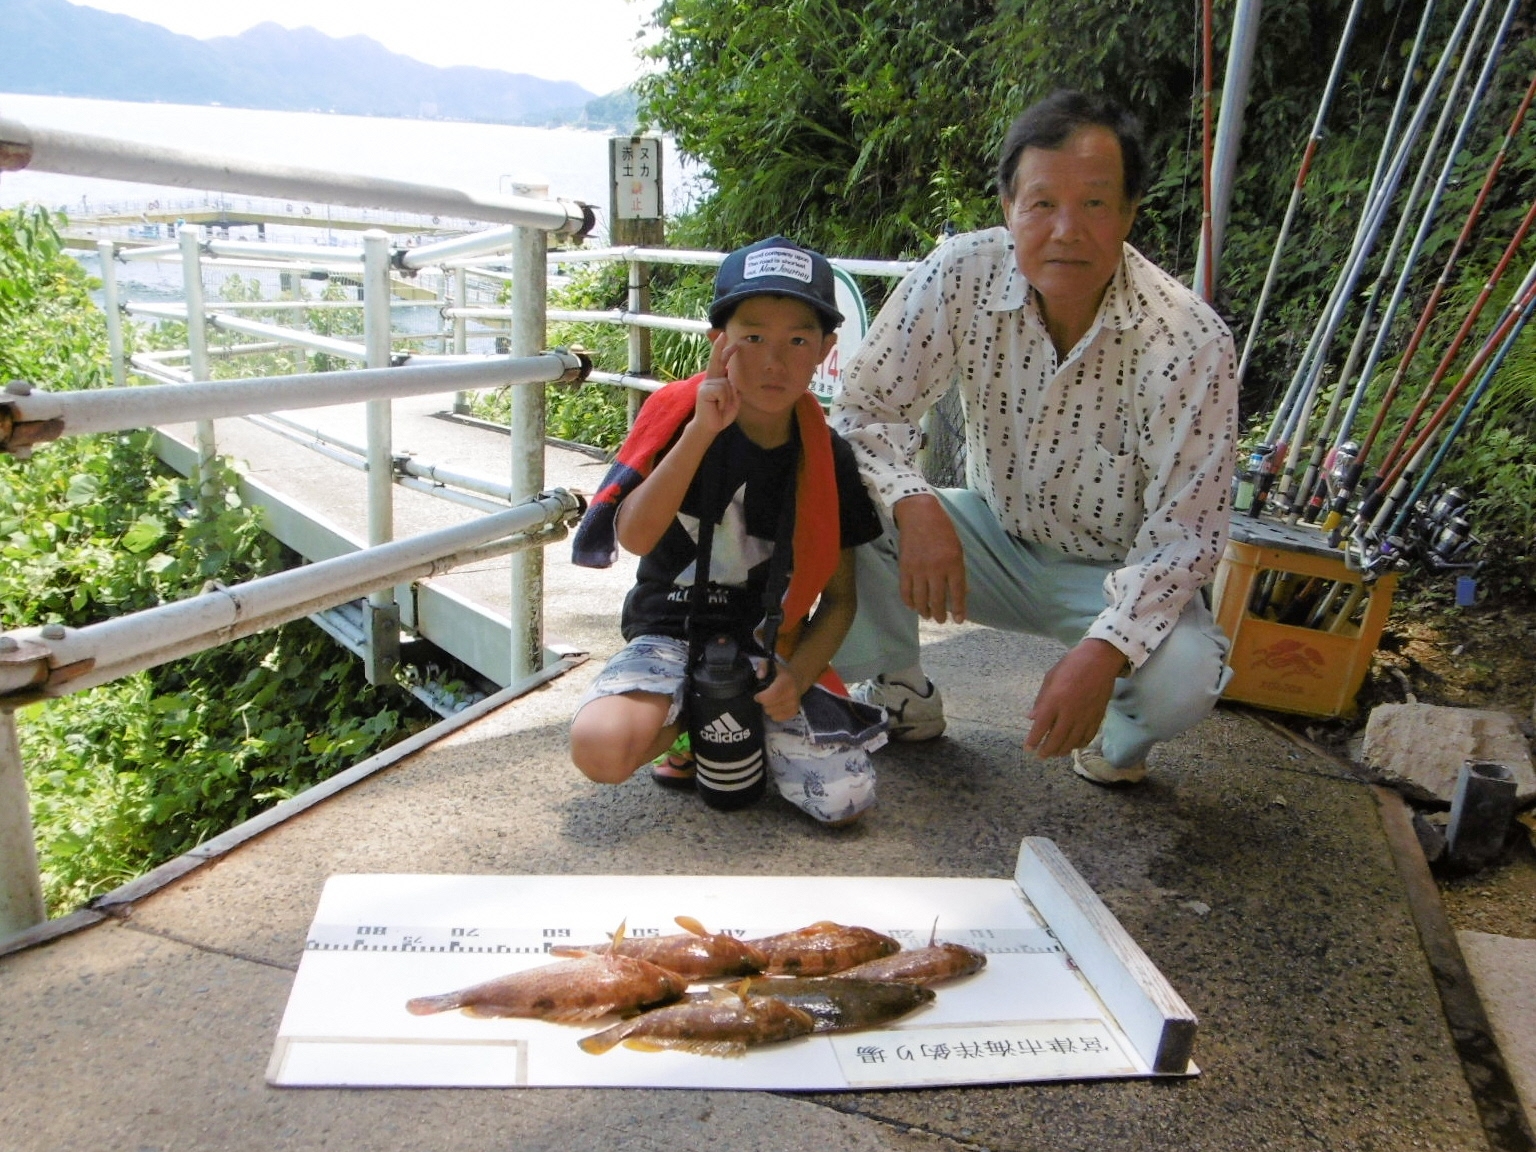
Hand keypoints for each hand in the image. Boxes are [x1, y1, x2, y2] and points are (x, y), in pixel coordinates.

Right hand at [692, 332, 739, 436]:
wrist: (710, 427)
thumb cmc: (720, 414)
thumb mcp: (733, 401)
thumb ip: (734, 390)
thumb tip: (731, 381)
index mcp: (716, 381)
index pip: (721, 363)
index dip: (725, 352)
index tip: (730, 341)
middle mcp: (709, 380)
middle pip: (716, 361)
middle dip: (719, 348)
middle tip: (723, 334)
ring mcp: (705, 385)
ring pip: (726, 384)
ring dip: (729, 398)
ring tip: (721, 406)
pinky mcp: (703, 391)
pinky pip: (722, 390)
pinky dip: (724, 400)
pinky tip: (717, 406)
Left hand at [754, 662, 803, 722]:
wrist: (798, 679)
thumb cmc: (780, 673)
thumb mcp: (770, 664)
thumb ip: (762, 667)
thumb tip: (759, 676)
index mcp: (787, 682)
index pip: (771, 695)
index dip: (761, 697)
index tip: (757, 695)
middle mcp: (792, 694)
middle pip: (769, 707)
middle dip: (763, 702)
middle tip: (765, 697)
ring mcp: (794, 705)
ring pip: (772, 714)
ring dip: (768, 708)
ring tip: (771, 700)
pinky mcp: (794, 713)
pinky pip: (777, 718)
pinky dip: (773, 713)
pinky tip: (775, 705)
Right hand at [893, 494, 966, 622]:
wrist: (919, 515)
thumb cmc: (943, 530)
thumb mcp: (957, 549)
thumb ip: (958, 571)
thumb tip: (960, 592)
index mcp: (953, 563)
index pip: (957, 592)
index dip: (959, 609)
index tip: (959, 620)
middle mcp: (936, 569)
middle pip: (938, 600)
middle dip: (940, 614)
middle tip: (940, 620)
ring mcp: (919, 569)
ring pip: (921, 599)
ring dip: (924, 611)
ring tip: (927, 615)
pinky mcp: (905, 568)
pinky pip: (906, 590)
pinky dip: (909, 601)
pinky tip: (913, 606)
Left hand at [1023, 639, 1126, 758]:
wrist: (1100, 660)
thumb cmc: (1071, 665)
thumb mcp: (1050, 678)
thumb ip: (1040, 700)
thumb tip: (1031, 718)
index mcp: (1054, 701)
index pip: (1040, 727)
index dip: (1033, 741)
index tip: (1028, 748)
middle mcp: (1069, 713)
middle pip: (1056, 740)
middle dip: (1047, 751)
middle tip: (1041, 755)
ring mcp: (1084, 717)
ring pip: (1072, 742)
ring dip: (1062, 751)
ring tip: (1055, 753)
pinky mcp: (1097, 717)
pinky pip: (1087, 737)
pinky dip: (1079, 744)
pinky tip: (1073, 745)